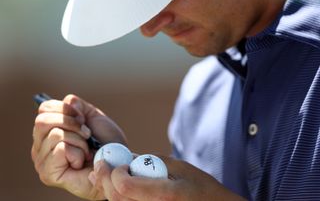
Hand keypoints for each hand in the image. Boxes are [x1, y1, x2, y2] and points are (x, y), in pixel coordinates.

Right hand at [31, 94, 126, 199]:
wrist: (117, 163)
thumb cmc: (106, 142)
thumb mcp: (92, 115)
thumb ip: (76, 104)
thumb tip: (66, 104)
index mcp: (48, 130)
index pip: (44, 109)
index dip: (66, 109)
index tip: (83, 119)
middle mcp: (40, 145)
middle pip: (43, 120)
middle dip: (72, 123)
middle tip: (87, 134)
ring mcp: (41, 161)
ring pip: (54, 134)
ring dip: (79, 141)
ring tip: (86, 151)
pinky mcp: (48, 174)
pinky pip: (60, 148)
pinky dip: (78, 152)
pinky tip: (81, 162)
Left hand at [91, 156, 245, 200]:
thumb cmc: (201, 188)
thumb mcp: (179, 167)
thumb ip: (150, 161)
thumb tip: (126, 156)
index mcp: (163, 196)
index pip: (125, 186)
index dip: (115, 172)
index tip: (119, 163)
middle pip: (116, 198)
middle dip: (104, 179)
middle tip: (101, 165)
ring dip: (107, 188)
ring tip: (103, 175)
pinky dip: (117, 198)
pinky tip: (116, 188)